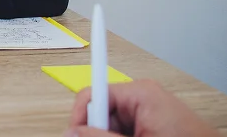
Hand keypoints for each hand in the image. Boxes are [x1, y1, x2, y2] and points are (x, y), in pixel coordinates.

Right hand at [67, 80, 219, 136]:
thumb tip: (72, 131)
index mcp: (141, 93)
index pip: (92, 93)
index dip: (79, 116)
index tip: (72, 133)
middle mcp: (144, 97)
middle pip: (100, 111)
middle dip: (97, 131)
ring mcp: (150, 110)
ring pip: (111, 123)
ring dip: (109, 136)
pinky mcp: (154, 123)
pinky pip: (125, 128)